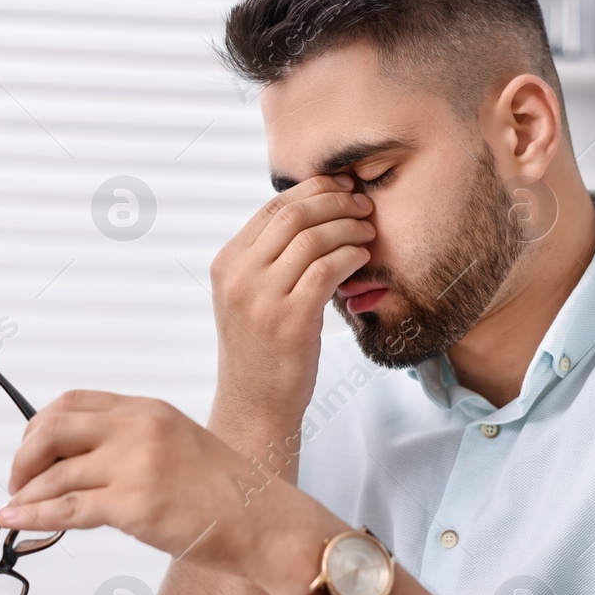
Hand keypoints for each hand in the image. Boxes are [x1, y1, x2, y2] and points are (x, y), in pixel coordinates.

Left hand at [0, 390, 343, 594]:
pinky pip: (65, 508)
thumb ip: (135, 443)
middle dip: (24, 456)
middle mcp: (138, 429)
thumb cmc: (230, 493)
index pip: (73, 403)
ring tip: (14, 509)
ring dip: (25, 493)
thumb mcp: (180, 446)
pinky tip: (15, 521)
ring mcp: (135, 465)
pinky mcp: (133, 505)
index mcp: (148, 410)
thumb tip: (83, 463)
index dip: (40, 425)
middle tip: (18, 481)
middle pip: (53, 428)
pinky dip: (32, 515)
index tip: (32, 450)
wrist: (265, 522)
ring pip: (55, 474)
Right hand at [208, 174, 373, 447]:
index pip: (272, 207)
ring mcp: (262, 299)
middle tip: (362, 205)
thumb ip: (268, 259)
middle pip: (293, 215)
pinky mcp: (290, 321)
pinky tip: (361, 258)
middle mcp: (239, 276)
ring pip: (312, 239)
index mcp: (227, 263)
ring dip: (348, 228)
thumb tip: (312, 215)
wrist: (255, 406)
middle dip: (334, 202)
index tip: (342, 188)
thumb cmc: (262, 351)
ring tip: (367, 231)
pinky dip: (350, 256)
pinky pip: (326, 270)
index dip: (313, 190)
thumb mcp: (250, 297)